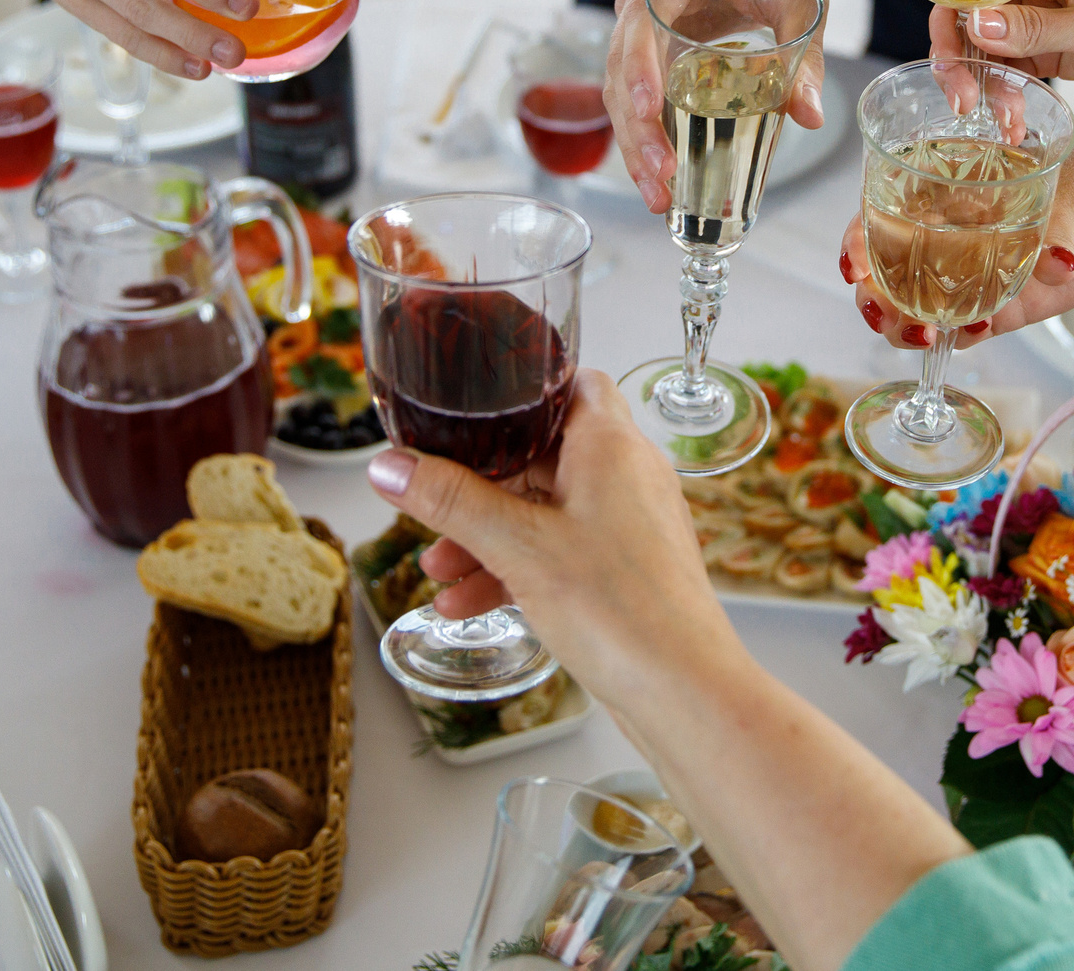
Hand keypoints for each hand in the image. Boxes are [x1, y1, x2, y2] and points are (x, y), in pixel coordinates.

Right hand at [364, 370, 743, 707]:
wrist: (681, 690)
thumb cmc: (622, 609)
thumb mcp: (516, 546)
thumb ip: (450, 500)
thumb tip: (392, 466)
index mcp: (611, 446)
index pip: (571, 384)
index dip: (522, 392)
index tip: (472, 410)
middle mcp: (628, 476)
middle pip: (545, 454)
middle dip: (483, 483)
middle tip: (434, 504)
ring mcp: (630, 525)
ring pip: (547, 511)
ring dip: (491, 535)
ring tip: (440, 570)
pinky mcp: (626, 571)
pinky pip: (562, 553)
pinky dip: (518, 569)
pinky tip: (469, 602)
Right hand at [606, 0, 830, 212]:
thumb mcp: (806, 2)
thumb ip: (806, 57)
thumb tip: (810, 117)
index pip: (641, 18)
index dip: (640, 67)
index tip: (652, 111)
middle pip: (622, 63)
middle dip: (637, 127)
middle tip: (661, 179)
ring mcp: (642, 18)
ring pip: (621, 86)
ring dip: (635, 142)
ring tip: (659, 197)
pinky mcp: (652, 45)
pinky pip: (637, 91)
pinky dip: (646, 132)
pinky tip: (660, 176)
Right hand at [840, 140, 1073, 350]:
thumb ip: (1060, 226)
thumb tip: (1056, 260)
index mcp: (945, 188)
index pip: (881, 211)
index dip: (859, 239)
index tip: (856, 264)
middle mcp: (948, 232)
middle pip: (886, 268)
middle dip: (874, 296)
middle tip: (884, 315)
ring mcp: (971, 273)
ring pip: (916, 305)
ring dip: (906, 324)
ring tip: (922, 336)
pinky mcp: (1000, 307)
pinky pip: (964, 327)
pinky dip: (958, 336)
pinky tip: (966, 334)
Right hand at [928, 0, 1073, 111]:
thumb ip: (1037, 28)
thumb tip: (975, 24)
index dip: (957, 2)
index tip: (950, 46)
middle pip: (975, 8)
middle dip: (963, 53)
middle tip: (960, 94)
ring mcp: (1045, 14)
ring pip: (989, 44)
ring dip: (985, 82)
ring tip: (1000, 119)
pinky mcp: (1053, 49)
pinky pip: (1012, 69)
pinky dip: (1006, 95)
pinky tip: (1011, 123)